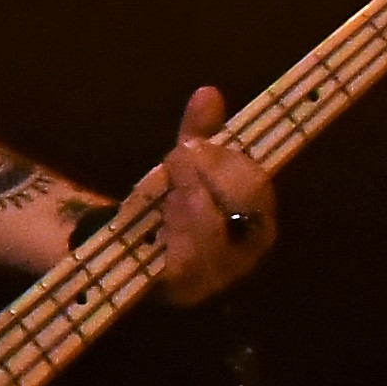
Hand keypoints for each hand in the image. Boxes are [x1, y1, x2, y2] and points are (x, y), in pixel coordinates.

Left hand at [127, 84, 277, 306]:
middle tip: (176, 156)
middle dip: (205, 176)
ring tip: (166, 190)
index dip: (228, 164)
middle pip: (241, 209)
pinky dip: (170, 235)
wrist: (129, 253)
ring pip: (211, 237)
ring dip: (185, 203)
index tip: (192, 144)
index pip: (257, 191)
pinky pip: (182, 264)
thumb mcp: (184, 167)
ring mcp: (215, 278)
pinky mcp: (183, 293)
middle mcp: (244, 255)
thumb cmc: (169, 208)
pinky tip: (159, 218)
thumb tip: (207, 93)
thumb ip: (198, 134)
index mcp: (256, 222)